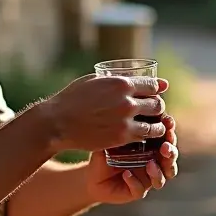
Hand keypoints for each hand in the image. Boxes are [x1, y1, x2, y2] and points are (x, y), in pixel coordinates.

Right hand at [40, 74, 167, 153]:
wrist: (58, 122)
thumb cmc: (72, 98)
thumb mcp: (93, 80)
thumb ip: (114, 79)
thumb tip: (128, 77)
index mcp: (121, 83)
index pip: (152, 85)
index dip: (157, 89)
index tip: (156, 93)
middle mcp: (127, 101)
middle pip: (157, 104)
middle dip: (157, 107)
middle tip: (153, 111)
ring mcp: (125, 121)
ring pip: (155, 124)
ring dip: (157, 125)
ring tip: (154, 126)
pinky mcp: (121, 137)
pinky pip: (144, 137)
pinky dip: (147, 137)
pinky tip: (144, 137)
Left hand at [86, 115, 179, 204]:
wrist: (92, 176)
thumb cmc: (105, 153)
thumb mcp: (111, 138)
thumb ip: (121, 129)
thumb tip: (127, 115)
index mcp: (151, 147)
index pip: (166, 138)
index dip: (169, 131)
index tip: (168, 122)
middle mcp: (154, 162)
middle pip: (170, 159)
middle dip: (171, 152)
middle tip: (165, 146)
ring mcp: (147, 178)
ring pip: (163, 178)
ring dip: (159, 171)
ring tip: (150, 164)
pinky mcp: (137, 191)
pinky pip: (141, 189)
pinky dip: (135, 181)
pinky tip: (126, 174)